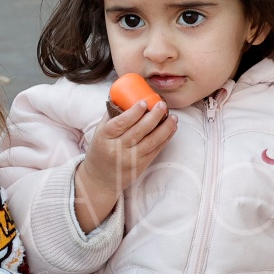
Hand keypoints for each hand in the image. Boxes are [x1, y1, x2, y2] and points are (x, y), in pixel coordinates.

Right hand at [75, 100, 175, 230]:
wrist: (100, 179)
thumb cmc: (100, 150)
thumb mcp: (99, 132)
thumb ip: (111, 115)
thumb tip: (122, 95)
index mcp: (105, 137)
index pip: (121, 123)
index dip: (134, 113)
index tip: (144, 102)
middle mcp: (117, 149)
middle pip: (139, 131)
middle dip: (153, 116)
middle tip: (162, 105)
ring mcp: (130, 159)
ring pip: (151, 141)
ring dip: (165, 128)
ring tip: (173, 117)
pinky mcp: (140, 166)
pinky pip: (156, 150)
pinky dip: (166, 138)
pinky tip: (172, 129)